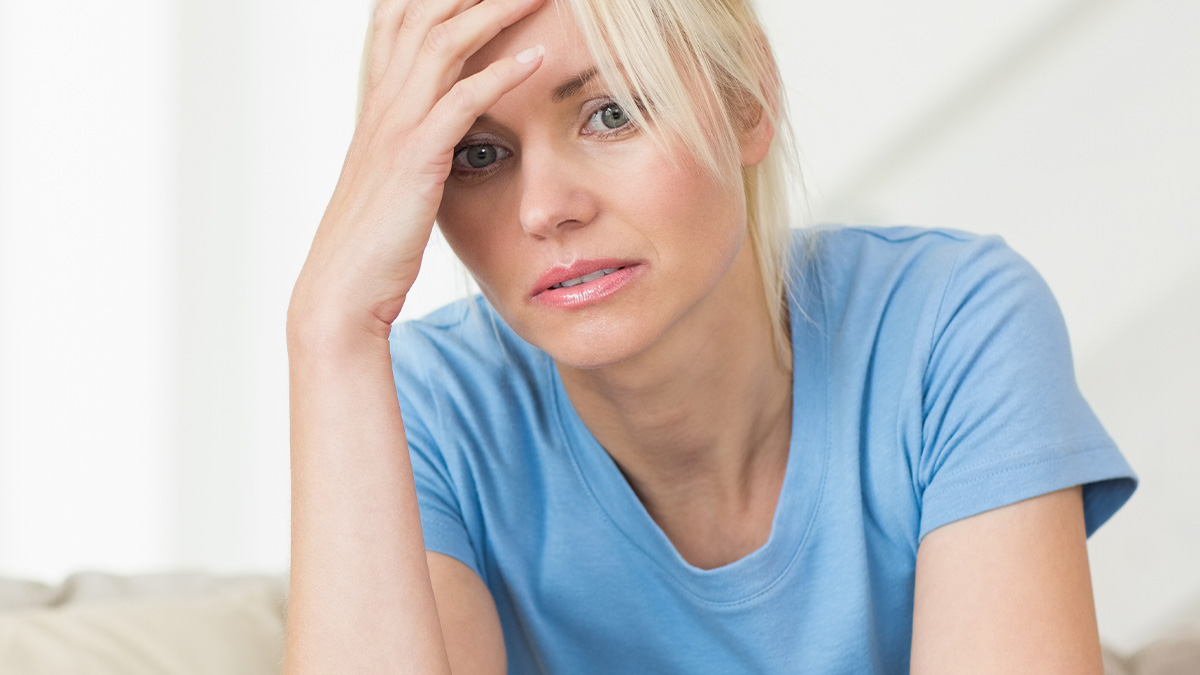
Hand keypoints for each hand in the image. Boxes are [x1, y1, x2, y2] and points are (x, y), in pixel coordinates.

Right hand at [290, 0, 544, 338]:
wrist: (341, 290)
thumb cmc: (376, 241)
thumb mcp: (397, 177)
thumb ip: (420, 139)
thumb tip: (450, 122)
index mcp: (379, 103)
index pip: (399, 17)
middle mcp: (384, 103)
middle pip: (424, 13)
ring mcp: (395, 128)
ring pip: (443, 43)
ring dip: (494, 10)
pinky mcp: (414, 160)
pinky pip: (459, 103)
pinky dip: (498, 75)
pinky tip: (535, 58)